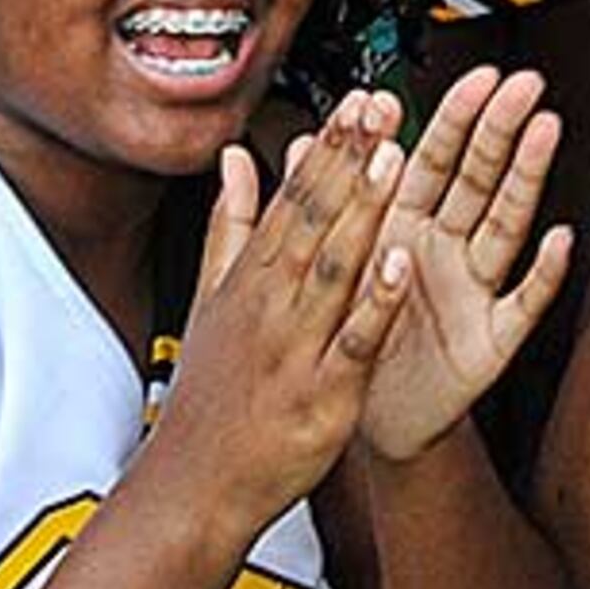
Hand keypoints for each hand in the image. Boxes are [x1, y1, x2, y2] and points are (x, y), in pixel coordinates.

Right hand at [155, 89, 416, 541]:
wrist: (191, 488)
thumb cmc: (208, 397)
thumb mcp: (209, 301)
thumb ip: (230, 225)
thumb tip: (238, 158)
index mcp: (250, 280)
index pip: (293, 200)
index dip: (329, 148)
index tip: (357, 99)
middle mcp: (270, 305)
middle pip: (314, 221)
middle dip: (350, 160)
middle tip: (383, 104)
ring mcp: (295, 349)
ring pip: (333, 268)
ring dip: (365, 211)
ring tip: (394, 158)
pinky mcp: (322, 396)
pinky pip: (353, 342)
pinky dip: (374, 302)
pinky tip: (398, 263)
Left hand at [355, 66, 578, 462]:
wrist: (365, 420)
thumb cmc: (355, 337)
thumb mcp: (337, 264)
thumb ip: (325, 200)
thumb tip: (302, 139)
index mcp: (407, 227)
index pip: (436, 161)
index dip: (456, 119)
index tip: (476, 75)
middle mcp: (447, 251)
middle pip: (477, 181)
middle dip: (500, 130)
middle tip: (524, 83)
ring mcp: (473, 291)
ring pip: (504, 225)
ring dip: (526, 179)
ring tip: (545, 132)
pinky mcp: (490, 341)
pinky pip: (521, 304)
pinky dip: (542, 273)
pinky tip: (559, 240)